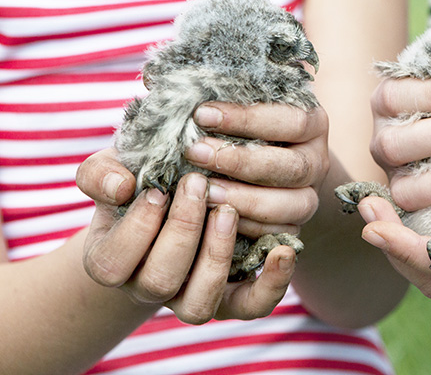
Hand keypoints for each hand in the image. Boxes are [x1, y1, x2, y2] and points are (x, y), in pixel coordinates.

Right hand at [77, 102, 328, 322]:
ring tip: (228, 211)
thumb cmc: (143, 181)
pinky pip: (252, 306)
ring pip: (200, 304)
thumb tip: (121, 185)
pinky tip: (283, 251)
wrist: (181, 196)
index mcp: (112, 261)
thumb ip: (102, 172)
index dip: (137, 227)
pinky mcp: (233, 296)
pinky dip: (270, 284)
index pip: (113, 264)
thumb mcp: (116, 169)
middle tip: (198, 185)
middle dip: (181, 231)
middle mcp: (150, 287)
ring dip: (215, 255)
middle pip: (159, 282)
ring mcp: (192, 296)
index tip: (157, 189)